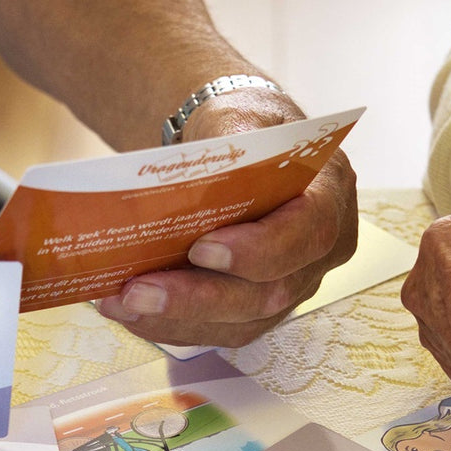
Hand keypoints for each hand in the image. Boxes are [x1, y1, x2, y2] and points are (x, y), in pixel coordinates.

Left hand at [96, 92, 356, 346]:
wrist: (240, 151)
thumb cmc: (243, 130)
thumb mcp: (239, 118)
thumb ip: (227, 145)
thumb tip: (186, 183)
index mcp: (329, 196)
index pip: (308, 234)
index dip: (258, 249)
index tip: (200, 248)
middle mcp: (319, 253)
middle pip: (269, 293)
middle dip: (198, 298)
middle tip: (137, 291)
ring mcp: (292, 287)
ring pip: (241, 323)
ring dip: (176, 320)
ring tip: (120, 304)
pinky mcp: (259, 309)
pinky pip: (220, 331)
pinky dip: (172, 326)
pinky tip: (130, 313)